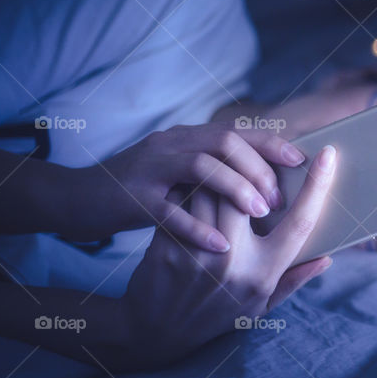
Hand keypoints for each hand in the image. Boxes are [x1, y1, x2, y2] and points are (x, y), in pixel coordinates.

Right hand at [76, 123, 305, 250]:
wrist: (74, 199)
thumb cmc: (138, 191)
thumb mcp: (178, 173)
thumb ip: (215, 170)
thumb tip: (265, 181)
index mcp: (188, 138)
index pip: (239, 132)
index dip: (272, 144)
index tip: (302, 161)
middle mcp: (172, 145)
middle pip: (226, 142)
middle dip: (259, 169)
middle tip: (279, 199)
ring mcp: (151, 168)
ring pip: (202, 167)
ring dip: (237, 189)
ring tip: (261, 213)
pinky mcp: (132, 197)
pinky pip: (169, 210)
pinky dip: (198, 227)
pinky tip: (222, 245)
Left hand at [119, 145, 336, 368]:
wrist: (155, 333)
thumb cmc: (215, 316)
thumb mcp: (260, 306)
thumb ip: (293, 280)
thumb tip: (327, 258)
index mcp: (264, 273)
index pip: (301, 222)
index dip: (318, 185)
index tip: (328, 154)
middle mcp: (234, 263)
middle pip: (247, 192)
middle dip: (249, 171)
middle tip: (250, 163)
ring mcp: (198, 254)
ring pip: (211, 189)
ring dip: (216, 175)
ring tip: (218, 171)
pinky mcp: (167, 246)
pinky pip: (181, 201)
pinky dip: (186, 188)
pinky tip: (188, 188)